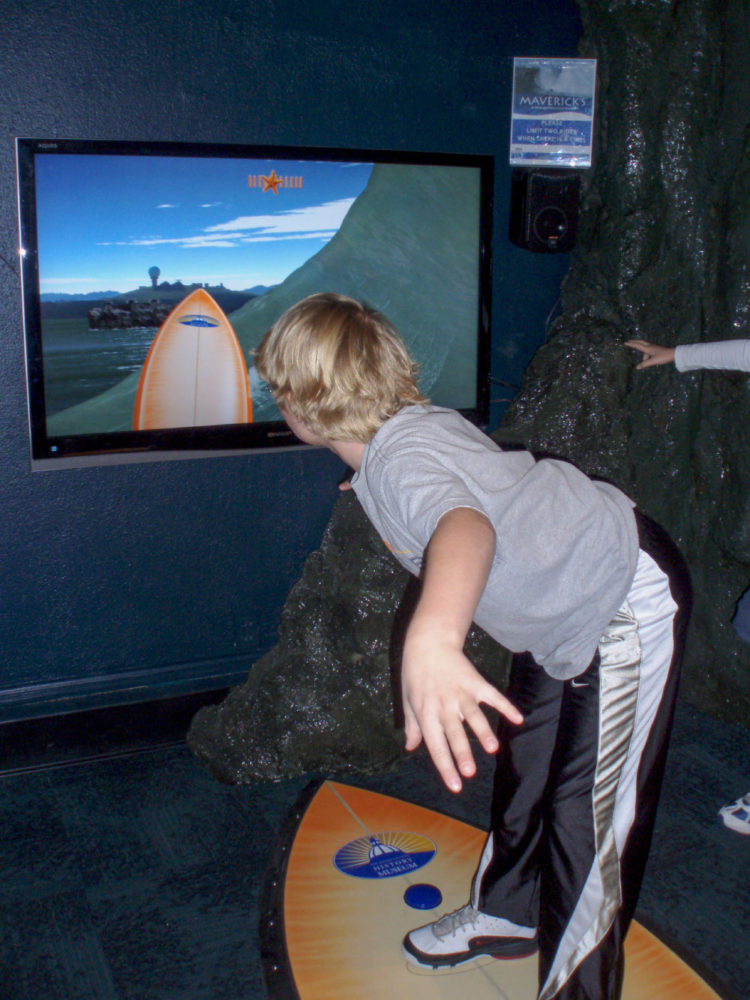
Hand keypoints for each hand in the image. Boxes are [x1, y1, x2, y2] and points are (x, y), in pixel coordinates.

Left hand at [401, 635, 522, 792]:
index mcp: (426, 712)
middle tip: (470, 772)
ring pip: (473, 715)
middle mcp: (443, 704)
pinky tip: (518, 718)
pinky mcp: (475, 681)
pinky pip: (492, 695)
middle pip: (454, 732)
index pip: (435, 744)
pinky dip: (505, 706)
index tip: (455, 786)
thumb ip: (412, 726)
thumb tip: (411, 748)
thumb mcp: (407, 700)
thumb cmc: (415, 675)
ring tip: (492, 749)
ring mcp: (460, 692)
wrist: (428, 643)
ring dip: (483, 732)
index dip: (445, 766)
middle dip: (462, 753)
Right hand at [625, 339, 675, 368]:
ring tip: (644, 364)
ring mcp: (654, 348)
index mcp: (648, 348)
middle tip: (629, 342)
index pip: (637, 345)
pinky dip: (646, 354)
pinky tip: (648, 360)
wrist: (673, 354)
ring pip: (645, 348)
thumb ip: (645, 364)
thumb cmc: (663, 357)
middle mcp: (650, 346)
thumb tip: (637, 368)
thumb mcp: (653, 361)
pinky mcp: (657, 350)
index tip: (625, 343)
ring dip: (643, 354)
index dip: (631, 344)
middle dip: (634, 342)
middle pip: (641, 342)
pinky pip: (648, 350)